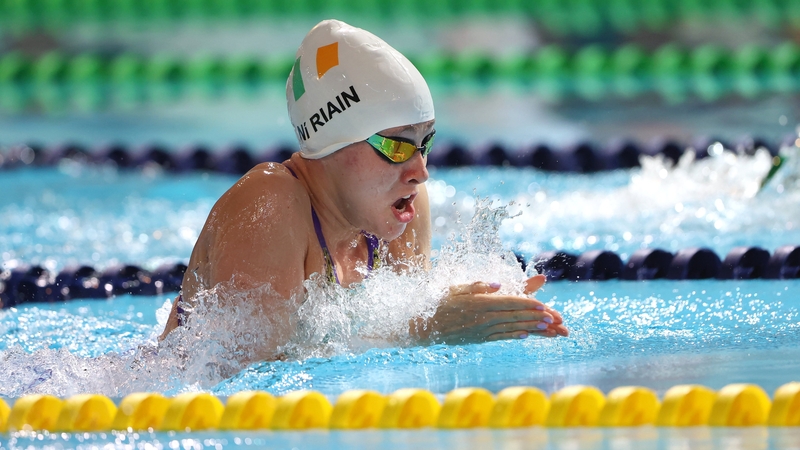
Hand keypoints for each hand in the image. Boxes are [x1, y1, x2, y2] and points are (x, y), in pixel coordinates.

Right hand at [411, 275, 568, 343]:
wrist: (424, 326)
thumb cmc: (439, 302)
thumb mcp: (456, 288)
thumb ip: (478, 285)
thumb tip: (498, 285)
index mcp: (479, 303)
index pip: (509, 302)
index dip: (528, 303)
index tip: (543, 305)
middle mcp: (483, 318)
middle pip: (515, 316)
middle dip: (536, 317)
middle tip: (555, 318)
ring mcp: (481, 330)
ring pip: (511, 328)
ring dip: (531, 328)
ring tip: (548, 328)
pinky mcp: (479, 338)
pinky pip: (500, 337)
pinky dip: (514, 335)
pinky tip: (525, 335)